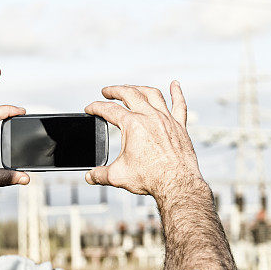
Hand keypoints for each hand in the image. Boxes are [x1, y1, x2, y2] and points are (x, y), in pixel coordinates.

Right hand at [84, 81, 204, 202]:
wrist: (177, 184)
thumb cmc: (151, 178)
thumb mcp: (118, 176)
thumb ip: (100, 175)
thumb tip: (90, 177)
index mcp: (133, 125)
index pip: (109, 110)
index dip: (96, 107)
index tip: (90, 109)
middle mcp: (150, 117)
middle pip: (130, 94)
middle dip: (115, 90)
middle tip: (107, 92)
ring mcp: (167, 119)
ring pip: (153, 94)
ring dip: (140, 88)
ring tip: (132, 88)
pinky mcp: (180, 126)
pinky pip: (179, 105)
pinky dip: (176, 93)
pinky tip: (174, 85)